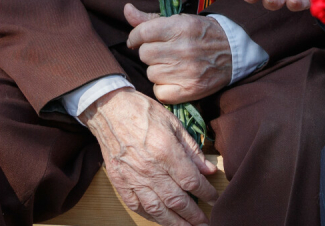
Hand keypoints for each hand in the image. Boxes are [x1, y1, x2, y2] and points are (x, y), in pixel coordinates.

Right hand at [81, 88, 218, 225]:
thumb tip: (209, 170)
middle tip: (205, 224)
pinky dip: (152, 216)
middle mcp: (150, 169)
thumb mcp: (174, 123)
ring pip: (157, 209)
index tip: (215, 200)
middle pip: (176, 200)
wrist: (109, 110)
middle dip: (193, 216)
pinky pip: (137, 207)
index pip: (191, 181)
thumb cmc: (144, 113)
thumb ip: (192, 150)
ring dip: (174, 223)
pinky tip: (162, 220)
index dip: (206, 193)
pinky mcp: (120, 183)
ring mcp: (133, 179)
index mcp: (166, 152)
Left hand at [124, 5, 231, 102]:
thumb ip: (151, 18)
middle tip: (164, 52)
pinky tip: (175, 79)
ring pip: (151, 73)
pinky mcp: (189, 90)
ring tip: (173, 65)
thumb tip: (126, 9)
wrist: (235, 53)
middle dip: (151, 53)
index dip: (136, 37)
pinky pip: (159, 92)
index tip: (138, 40)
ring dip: (158, 70)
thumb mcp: (181, 20)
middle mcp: (184, 48)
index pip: (143, 32)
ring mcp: (187, 71)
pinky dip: (164, 88)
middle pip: (145, 54)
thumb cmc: (203, 34)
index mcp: (181, 26)